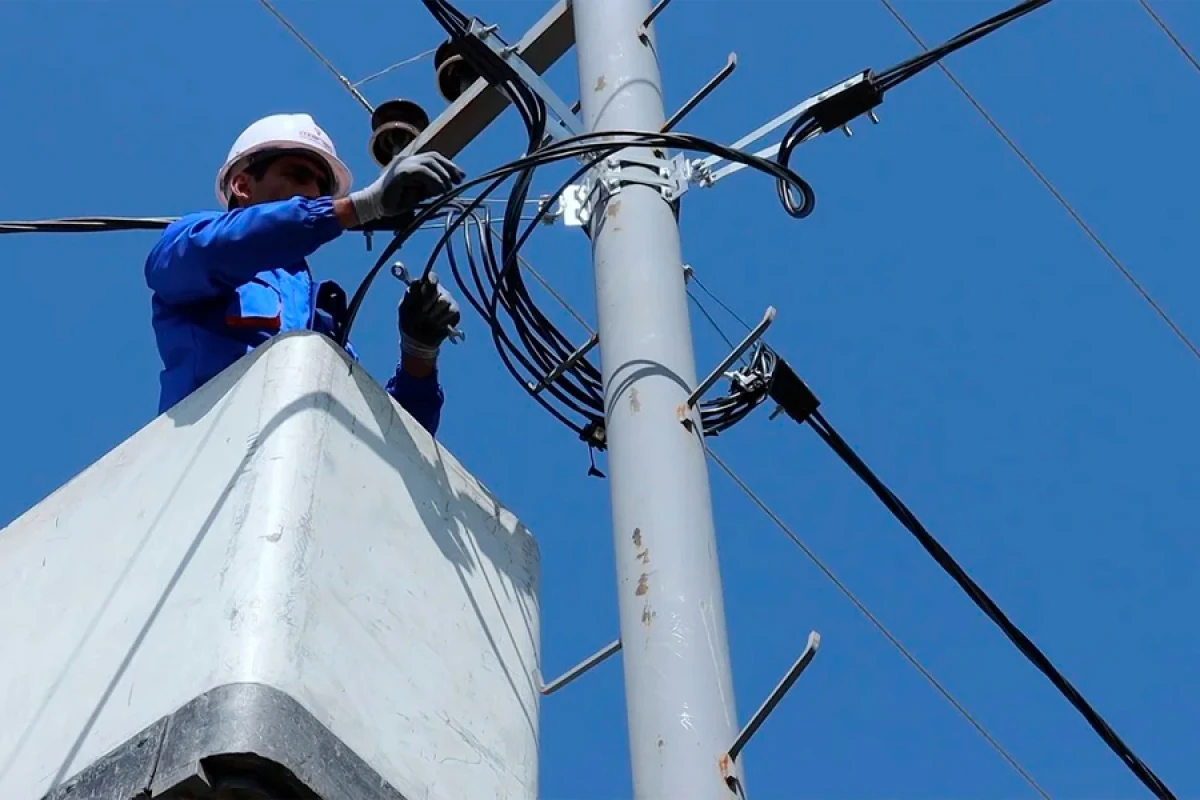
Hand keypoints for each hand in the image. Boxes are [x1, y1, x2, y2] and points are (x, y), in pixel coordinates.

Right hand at [348, 152, 464, 223]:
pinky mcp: (400, 173)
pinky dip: (433, 180)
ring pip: (429, 163)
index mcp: (411, 162)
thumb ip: (432, 186)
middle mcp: (407, 160)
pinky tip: (438, 190)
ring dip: (442, 176)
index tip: (461, 176)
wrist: (374, 206)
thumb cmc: (397, 201)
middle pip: (433, 157)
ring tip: (445, 190)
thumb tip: (450, 185)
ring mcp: (402, 164)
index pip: (434, 157)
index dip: (449, 165)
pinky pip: (421, 172)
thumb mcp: (420, 193)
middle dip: (449, 169)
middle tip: (458, 182)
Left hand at [398, 272, 460, 359]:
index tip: (429, 283)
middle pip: (436, 289)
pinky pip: (451, 312)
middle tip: (422, 311)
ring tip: (427, 320)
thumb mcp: (404, 308)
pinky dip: (441, 320)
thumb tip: (417, 281)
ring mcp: (447, 301)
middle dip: (427, 300)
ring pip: (443, 300)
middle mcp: (438, 292)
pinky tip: (436, 325)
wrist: (418, 341)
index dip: (431, 280)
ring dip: (433, 313)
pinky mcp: (454, 312)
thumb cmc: (409, 321)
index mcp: (424, 288)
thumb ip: (410, 294)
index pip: (431, 277)